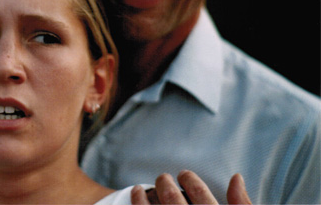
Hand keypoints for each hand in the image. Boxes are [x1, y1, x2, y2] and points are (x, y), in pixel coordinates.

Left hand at [130, 170, 250, 203]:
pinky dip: (136, 204)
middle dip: (165, 184)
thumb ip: (242, 204)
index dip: (190, 180)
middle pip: (172, 199)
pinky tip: (135, 197)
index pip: (199, 193)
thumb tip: (236, 177)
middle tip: (162, 178)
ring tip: (139, 189)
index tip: (184, 174)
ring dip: (143, 197)